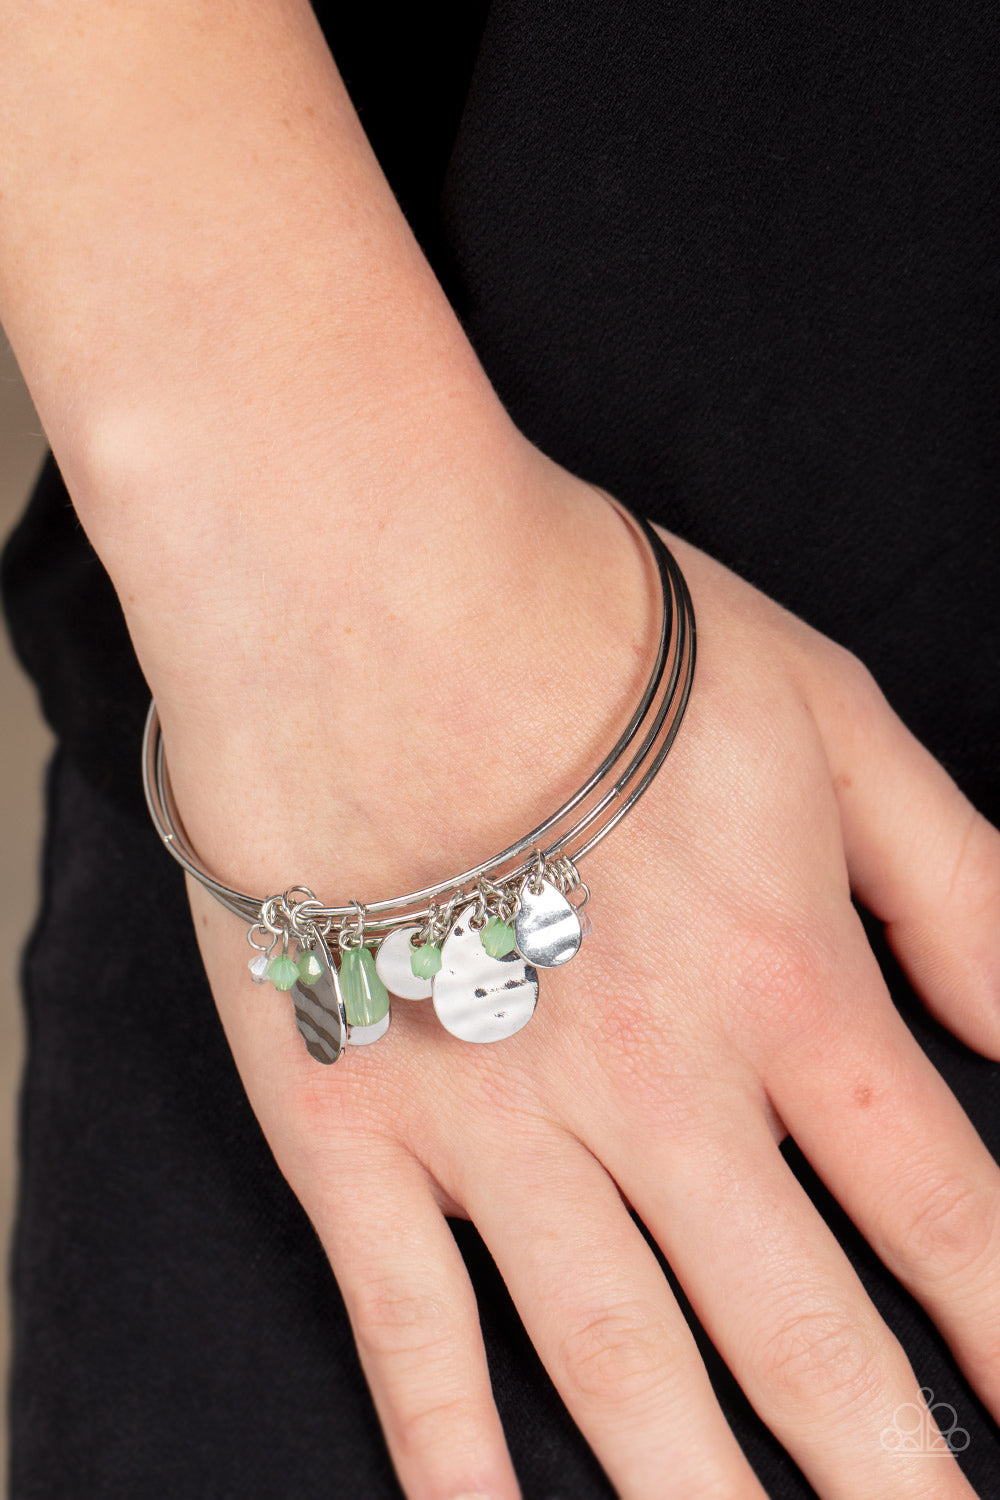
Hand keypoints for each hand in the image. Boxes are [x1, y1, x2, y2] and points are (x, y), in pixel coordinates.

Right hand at [180, 461, 999, 1498]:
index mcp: (787, 992)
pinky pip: (408, 1329)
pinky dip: (457, 1455)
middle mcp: (658, 1097)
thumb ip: (957, 889)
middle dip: (894, 1477)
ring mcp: (495, 1129)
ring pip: (625, 1372)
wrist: (383, 593)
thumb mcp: (837, 724)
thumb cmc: (609, 642)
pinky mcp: (354, 1129)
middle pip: (806, 1340)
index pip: (946, 1219)